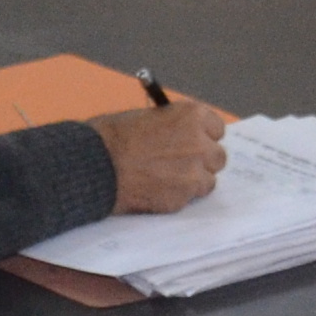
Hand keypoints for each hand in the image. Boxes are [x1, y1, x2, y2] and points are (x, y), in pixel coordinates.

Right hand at [90, 91, 228, 213]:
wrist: (96, 166)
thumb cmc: (113, 135)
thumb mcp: (146, 116)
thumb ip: (172, 125)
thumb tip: (180, 134)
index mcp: (192, 116)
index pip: (217, 128)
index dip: (204, 135)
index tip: (194, 141)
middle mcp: (200, 144)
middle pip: (218, 156)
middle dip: (203, 160)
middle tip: (184, 163)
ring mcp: (193, 174)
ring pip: (208, 181)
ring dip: (193, 180)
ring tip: (168, 179)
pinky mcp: (182, 198)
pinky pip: (190, 198)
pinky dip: (178, 196)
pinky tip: (158, 190)